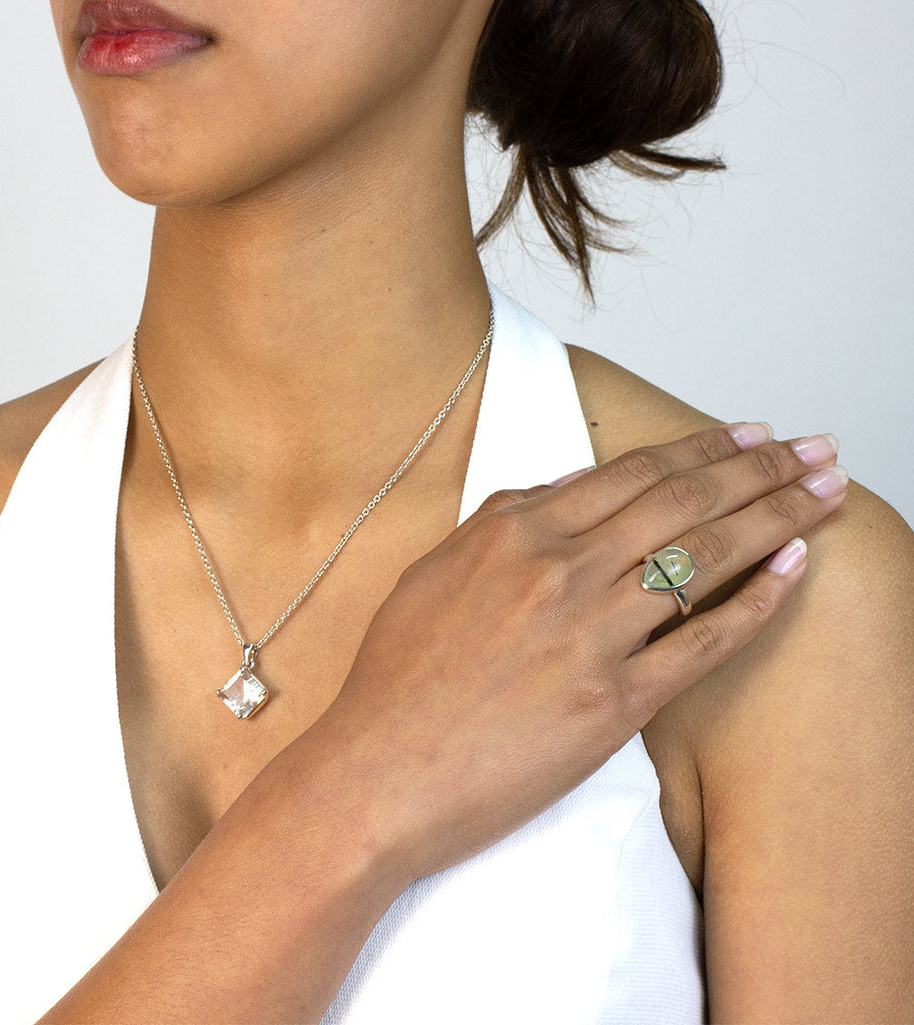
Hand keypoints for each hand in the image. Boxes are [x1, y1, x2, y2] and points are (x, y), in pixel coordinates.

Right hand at [301, 423, 845, 882]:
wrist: (380, 772)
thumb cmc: (398, 678)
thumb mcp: (435, 571)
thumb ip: (503, 520)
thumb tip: (570, 487)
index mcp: (513, 532)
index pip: (631, 472)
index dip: (701, 446)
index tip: (746, 434)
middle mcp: (559, 570)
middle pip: (683, 500)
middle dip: (760, 467)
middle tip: (813, 449)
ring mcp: (591, 634)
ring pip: (704, 556)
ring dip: (777, 515)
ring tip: (825, 493)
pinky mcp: (614, 702)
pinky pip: (705, 641)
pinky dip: (759, 601)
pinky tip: (794, 568)